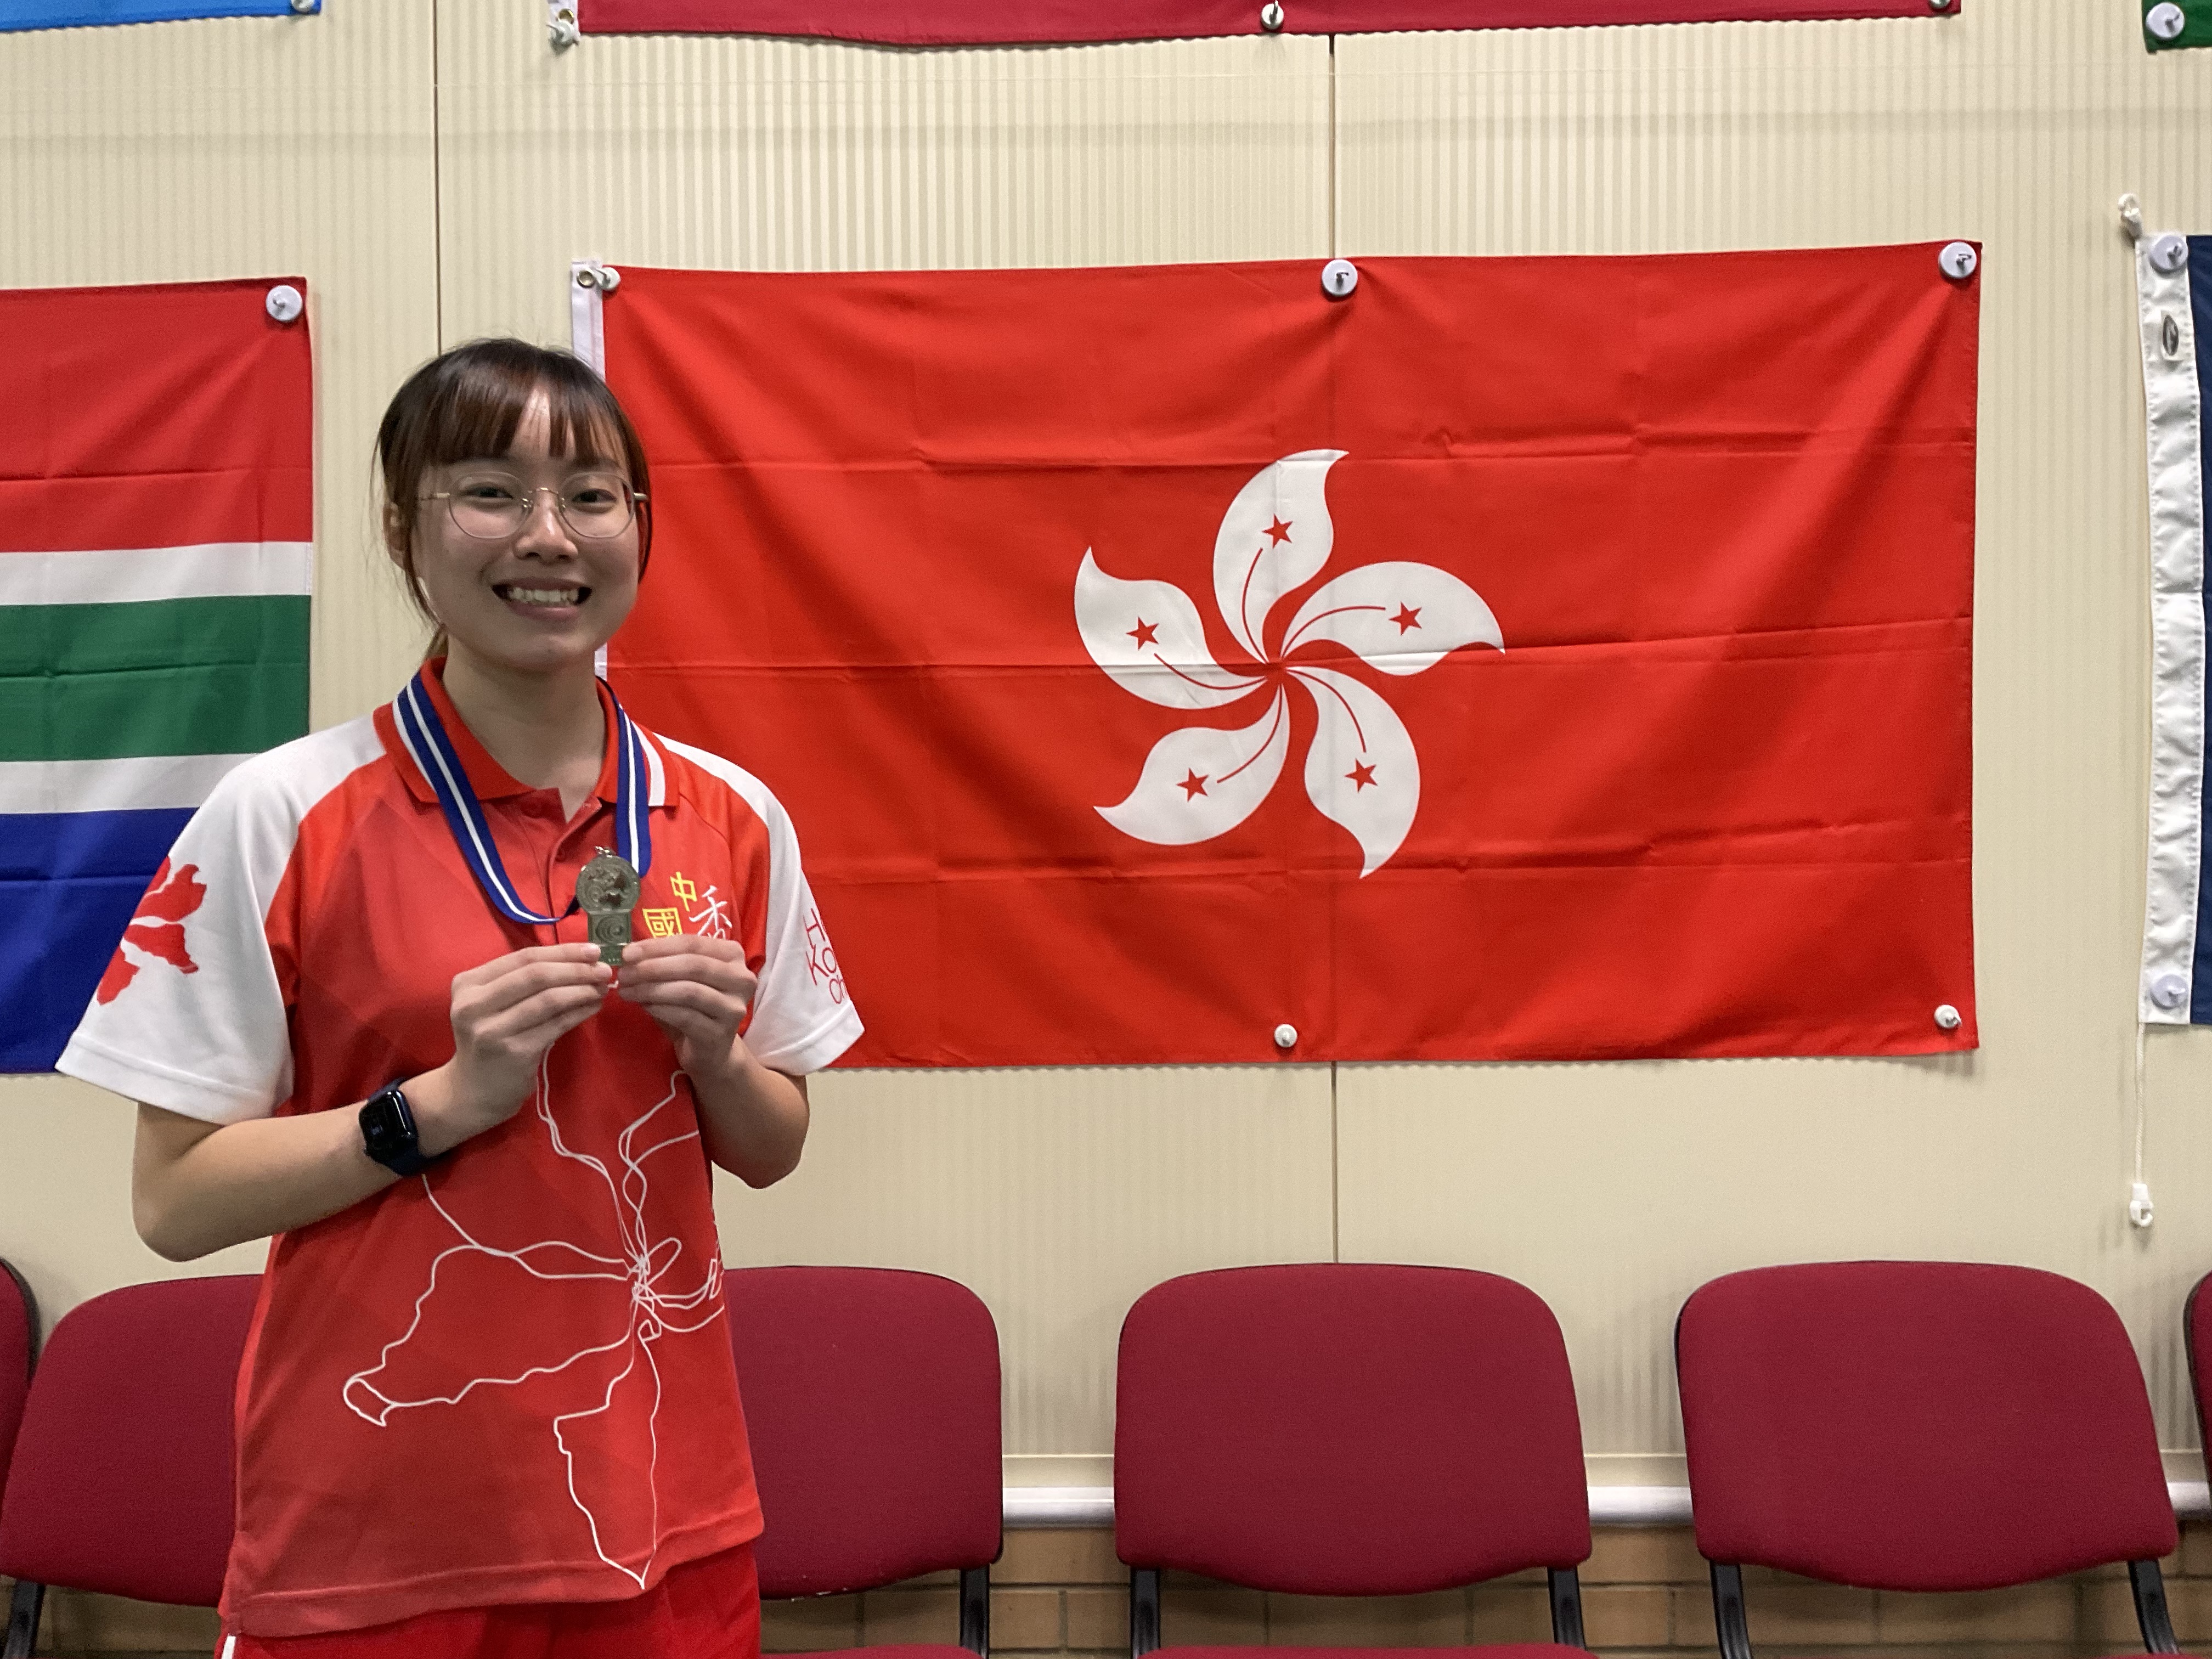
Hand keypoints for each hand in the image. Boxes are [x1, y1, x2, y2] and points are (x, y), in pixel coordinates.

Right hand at [420, 943, 612, 1145]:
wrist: (472, 1091)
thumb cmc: (489, 1039)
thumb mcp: (492, 1004)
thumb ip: (522, 980)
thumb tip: (578, 958)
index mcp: (468, 984)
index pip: (522, 957)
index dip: (562, 951)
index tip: (593, 949)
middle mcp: (473, 1005)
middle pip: (536, 975)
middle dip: (576, 969)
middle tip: (604, 968)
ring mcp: (492, 1030)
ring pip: (548, 999)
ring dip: (582, 990)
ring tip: (602, 987)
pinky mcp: (514, 1053)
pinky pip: (555, 1025)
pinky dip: (579, 1012)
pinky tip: (593, 1007)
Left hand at [616, 933, 756, 1083]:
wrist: (711, 1050)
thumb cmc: (694, 1006)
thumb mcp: (683, 977)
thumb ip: (664, 961)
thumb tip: (629, 953)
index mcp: (733, 955)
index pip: (692, 943)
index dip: (656, 946)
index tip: (627, 953)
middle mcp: (741, 979)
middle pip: (692, 965)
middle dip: (652, 968)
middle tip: (624, 973)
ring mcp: (734, 1007)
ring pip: (689, 991)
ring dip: (651, 989)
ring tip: (626, 991)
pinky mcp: (721, 1033)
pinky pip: (685, 1016)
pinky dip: (660, 1009)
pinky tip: (643, 1006)